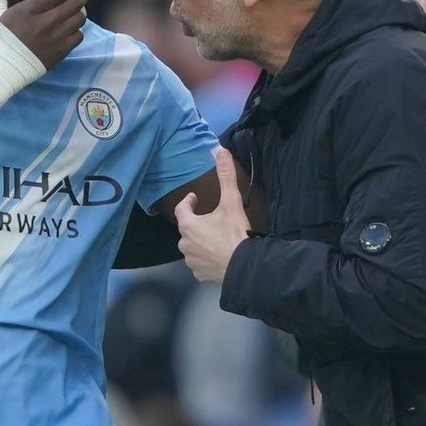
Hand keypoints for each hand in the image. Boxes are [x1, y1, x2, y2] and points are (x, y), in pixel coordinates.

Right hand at [0, 0, 90, 69]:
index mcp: (29, 10)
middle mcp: (44, 23)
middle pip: (74, 4)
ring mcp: (54, 39)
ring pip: (79, 20)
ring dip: (80, 12)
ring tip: (78, 8)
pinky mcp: (59, 54)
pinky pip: (78, 37)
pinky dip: (77, 31)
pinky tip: (72, 28)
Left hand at [175, 148, 251, 283]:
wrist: (244, 267)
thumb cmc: (234, 233)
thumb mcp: (231, 203)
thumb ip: (225, 176)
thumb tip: (220, 150)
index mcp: (188, 226)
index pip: (181, 210)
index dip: (188, 202)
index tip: (195, 198)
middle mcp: (184, 244)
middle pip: (187, 229)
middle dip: (197, 223)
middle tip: (211, 219)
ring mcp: (191, 262)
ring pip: (193, 247)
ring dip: (201, 241)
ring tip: (216, 238)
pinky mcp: (200, 275)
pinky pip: (199, 263)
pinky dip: (206, 258)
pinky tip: (218, 256)